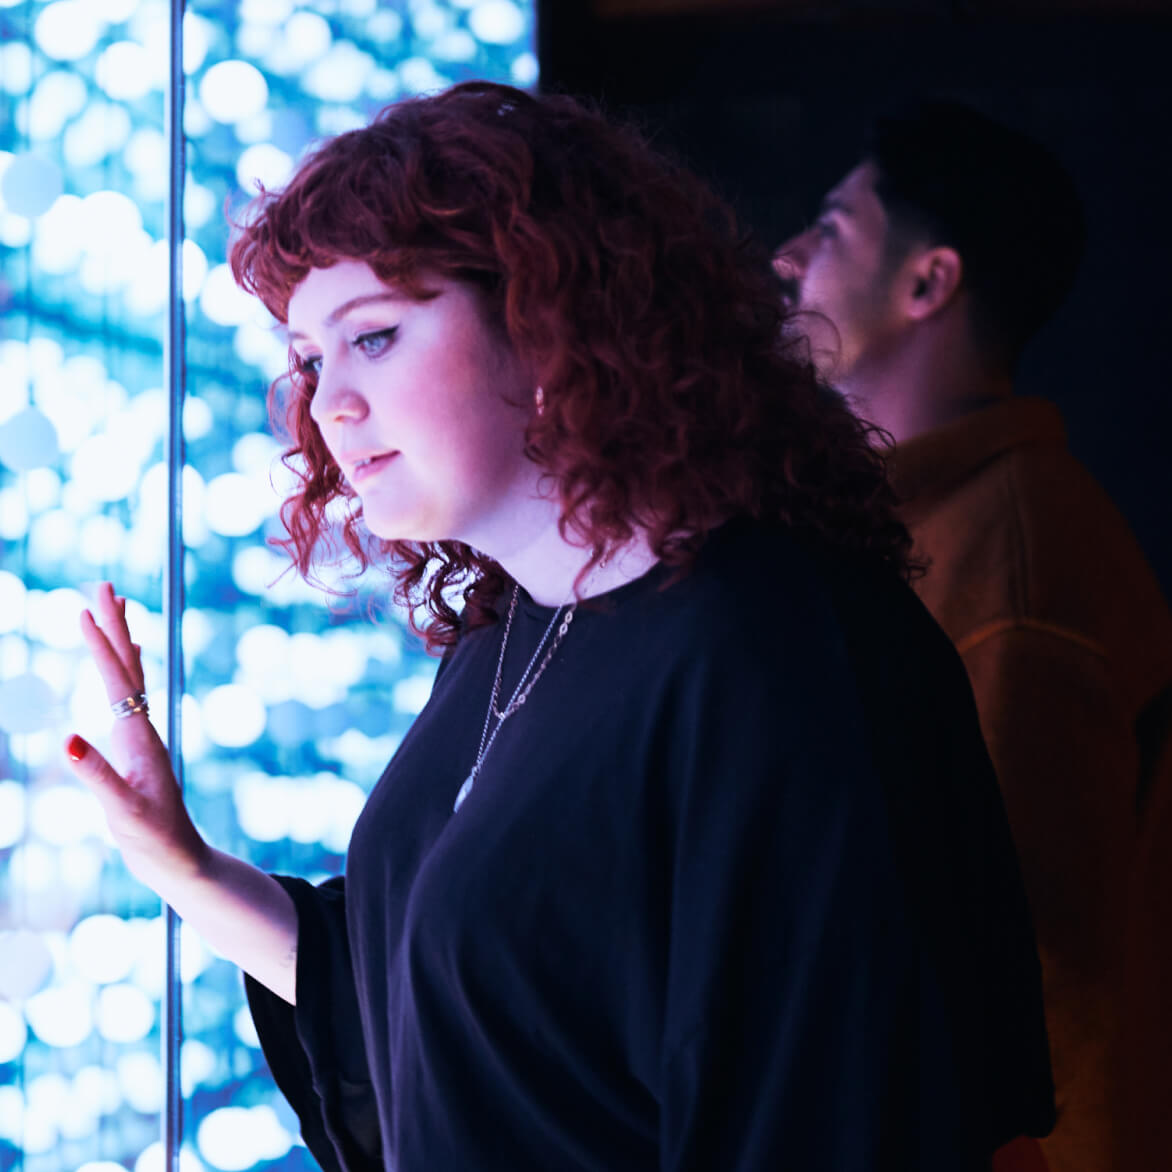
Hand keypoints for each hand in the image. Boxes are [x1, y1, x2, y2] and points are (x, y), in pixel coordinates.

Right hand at [63, 582, 207, 890]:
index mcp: (139, 737)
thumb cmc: (153, 842)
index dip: (101, 644)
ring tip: (114, 607)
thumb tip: (68, 738)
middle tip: (103, 584)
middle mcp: (144, 728)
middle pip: (128, 666)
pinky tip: (127, 660)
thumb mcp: (122, 813)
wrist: (180, 861)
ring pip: (130, 676)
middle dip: (114, 625)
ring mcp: (141, 736)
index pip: (118, 680)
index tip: (85, 609)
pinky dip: (125, 669)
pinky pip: (130, 696)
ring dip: (120, 640)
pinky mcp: (137, 748)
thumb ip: (97, 777)